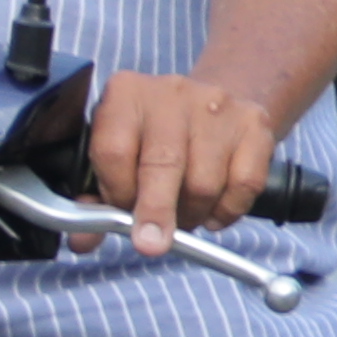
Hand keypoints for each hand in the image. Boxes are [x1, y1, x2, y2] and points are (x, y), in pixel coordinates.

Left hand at [76, 70, 288, 254]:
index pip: (114, 151)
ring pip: (204, 182)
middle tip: (152, 244)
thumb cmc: (154, 139)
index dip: (117, 192)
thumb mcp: (116, 155)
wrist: (210, 105)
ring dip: (192, 214)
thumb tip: (82, 242)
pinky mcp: (254, 124)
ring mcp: (217, 105)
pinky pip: (244, 184)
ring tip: (184, 216)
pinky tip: (213, 210)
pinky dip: (227, 211)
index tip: (123, 215)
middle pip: (163, 164)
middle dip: (156, 212)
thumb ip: (96, 199)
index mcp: (126, 94)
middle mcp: (171, 92)